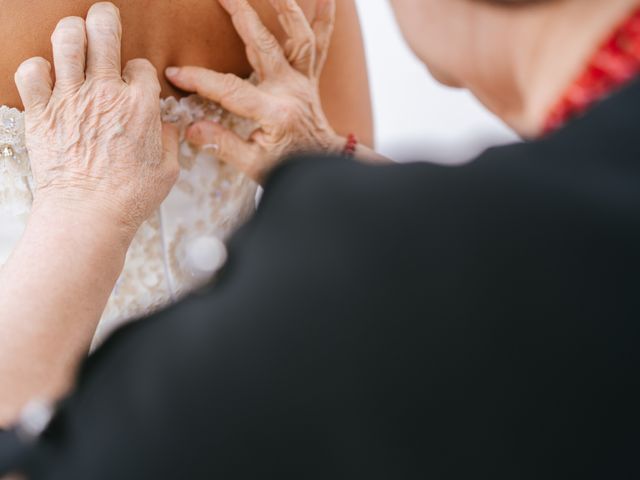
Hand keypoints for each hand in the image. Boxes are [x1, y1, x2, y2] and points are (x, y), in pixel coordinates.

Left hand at [14, 2, 178, 240]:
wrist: (88, 215)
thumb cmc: (129, 198)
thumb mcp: (168, 171)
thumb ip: (169, 142)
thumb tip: (166, 128)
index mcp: (140, 105)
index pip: (140, 65)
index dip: (138, 70)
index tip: (134, 82)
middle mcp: (106, 93)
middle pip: (104, 31)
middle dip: (105, 18)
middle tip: (104, 18)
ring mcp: (71, 99)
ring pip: (66, 40)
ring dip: (71, 32)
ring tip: (74, 38)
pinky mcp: (41, 113)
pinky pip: (30, 71)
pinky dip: (36, 69)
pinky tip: (46, 76)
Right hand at [166, 0, 341, 184]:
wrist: (322, 166)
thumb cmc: (289, 167)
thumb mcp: (254, 165)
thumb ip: (222, 145)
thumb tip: (191, 129)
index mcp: (274, 112)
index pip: (231, 90)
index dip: (201, 80)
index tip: (175, 72)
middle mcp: (291, 90)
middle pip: (265, 46)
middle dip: (240, 15)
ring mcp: (303, 81)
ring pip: (299, 37)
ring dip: (286, 7)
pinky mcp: (311, 78)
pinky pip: (320, 45)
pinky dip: (325, 19)